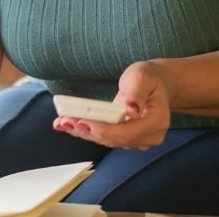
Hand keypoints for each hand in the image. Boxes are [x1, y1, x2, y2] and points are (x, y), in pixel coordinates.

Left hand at [51, 61, 172, 151]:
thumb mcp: (142, 77)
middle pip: (115, 139)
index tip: (83, 123)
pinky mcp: (126, 139)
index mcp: (156, 121)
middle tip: (64, 121)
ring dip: (84, 132)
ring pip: (108, 140)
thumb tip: (131, 110)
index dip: (104, 130)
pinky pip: (106, 137)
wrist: (156, 85)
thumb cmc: (149, 78)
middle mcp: (149, 136)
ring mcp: (138, 140)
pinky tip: (68, 124)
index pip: (128, 132)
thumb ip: (136, 93)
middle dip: (88, 131)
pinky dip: (87, 130)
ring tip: (62, 122)